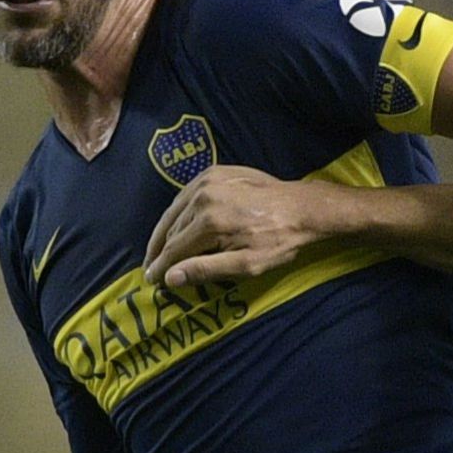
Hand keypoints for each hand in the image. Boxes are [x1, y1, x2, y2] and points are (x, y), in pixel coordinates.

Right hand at [143, 166, 333, 285]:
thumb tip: (170, 277)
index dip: (161, 267)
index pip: (174, 250)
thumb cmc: (278, 241)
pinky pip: (185, 195)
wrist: (301, 207)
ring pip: (174, 211)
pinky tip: (174, 223)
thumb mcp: (246, 265)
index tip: (151, 281)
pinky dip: (176, 211)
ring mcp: (207, 181)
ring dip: (163, 232)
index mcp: (208, 222)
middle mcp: (202, 198)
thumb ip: (206, 269)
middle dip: (159, 252)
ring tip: (157, 250)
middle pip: (171, 230)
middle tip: (151, 269)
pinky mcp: (214, 171)